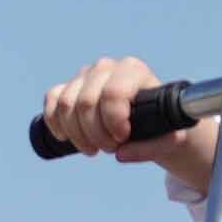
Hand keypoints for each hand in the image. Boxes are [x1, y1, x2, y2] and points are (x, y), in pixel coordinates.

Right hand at [38, 54, 216, 181]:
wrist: (150, 120)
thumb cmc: (162, 126)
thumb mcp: (169, 139)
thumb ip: (151, 148)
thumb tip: (120, 154)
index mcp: (133, 70)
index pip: (113, 92)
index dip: (113, 121)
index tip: (123, 137)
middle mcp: (107, 67)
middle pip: (86, 102)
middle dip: (95, 133)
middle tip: (109, 148)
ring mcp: (85, 75)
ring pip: (66, 104)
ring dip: (76, 134)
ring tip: (93, 148)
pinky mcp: (69, 86)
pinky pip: (52, 99)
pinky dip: (55, 122)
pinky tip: (66, 137)